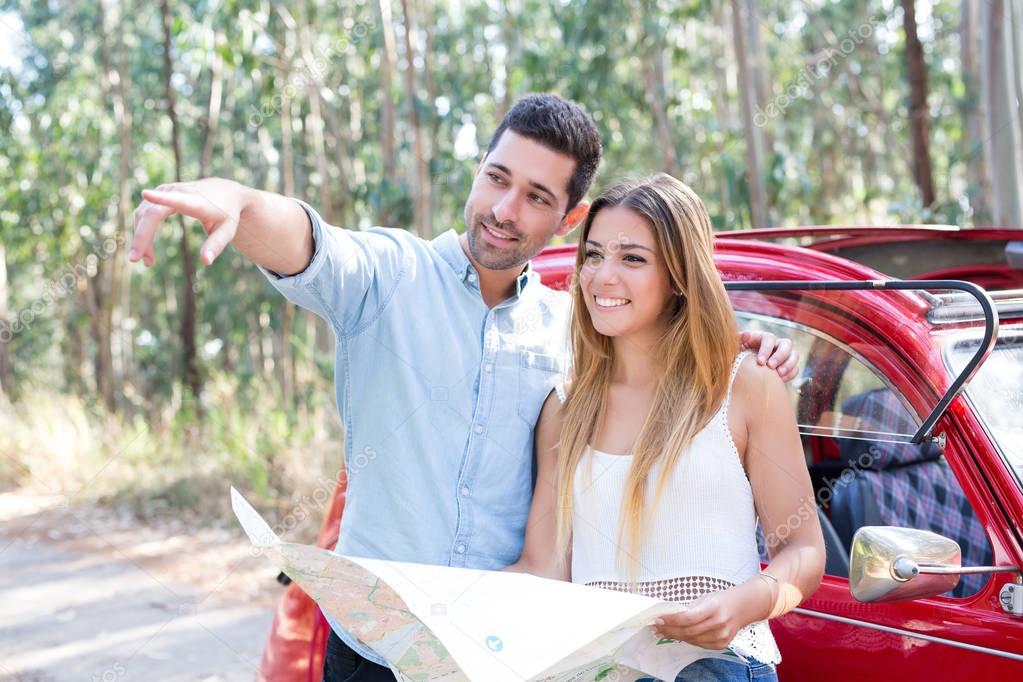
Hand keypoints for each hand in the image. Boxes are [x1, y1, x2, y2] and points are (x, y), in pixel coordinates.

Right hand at [129, 178, 246, 266]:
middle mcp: (177, 192)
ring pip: (144, 214)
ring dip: (141, 238)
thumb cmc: (227, 214)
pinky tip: (147, 252)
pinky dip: (142, 232)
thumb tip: (206, 262)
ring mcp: (166, 190)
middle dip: (141, 236)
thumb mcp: (227, 230)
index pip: (177, 199)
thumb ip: (216, 245)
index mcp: (195, 201)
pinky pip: (144, 213)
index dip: (160, 198)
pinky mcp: (161, 193)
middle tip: (135, 260)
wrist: (225, 191)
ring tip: (148, 262)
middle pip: (152, 213)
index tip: (145, 194)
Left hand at [652, 591, 746, 649]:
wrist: (742, 608)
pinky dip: (687, 640)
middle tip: (656, 628)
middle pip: (688, 631)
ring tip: (662, 632)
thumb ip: (689, 608)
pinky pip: (699, 644)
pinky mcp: (722, 644)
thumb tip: (668, 616)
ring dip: (675, 636)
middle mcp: (719, 623)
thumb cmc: (721, 600)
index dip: (672, 620)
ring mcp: (722, 636)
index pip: (689, 618)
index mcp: (713, 607)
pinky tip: (678, 635)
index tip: (658, 619)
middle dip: (669, 630)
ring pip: (692, 640)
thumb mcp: (705, 598)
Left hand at [740, 330, 799, 381]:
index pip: (769, 338)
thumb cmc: (735, 359)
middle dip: (780, 356)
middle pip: (786, 344)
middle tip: (771, 367)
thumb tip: (747, 334)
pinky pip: (796, 368)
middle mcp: (775, 344)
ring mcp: (783, 355)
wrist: (739, 374)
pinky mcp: (787, 367)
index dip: (767, 349)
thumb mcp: (733, 349)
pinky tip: (781, 380)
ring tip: (779, 375)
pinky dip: (791, 374)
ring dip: (789, 364)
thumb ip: (738, 340)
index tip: (760, 362)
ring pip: (794, 355)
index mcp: (761, 338)